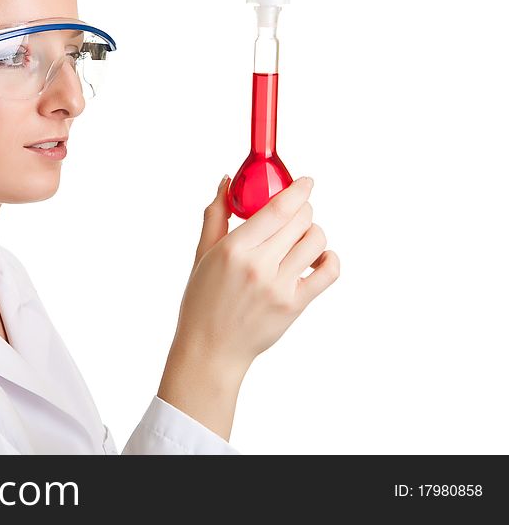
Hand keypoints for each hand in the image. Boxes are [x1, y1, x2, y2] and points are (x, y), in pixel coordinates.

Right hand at [157, 175, 340, 439]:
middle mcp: (259, 266)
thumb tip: (226, 182)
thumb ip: (216, 216)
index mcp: (233, 250)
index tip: (306, 182)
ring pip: (317, 240)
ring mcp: (280, 287)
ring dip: (313, 232)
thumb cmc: (203, 301)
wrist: (210, 349)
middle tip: (295, 213)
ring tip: (300, 239)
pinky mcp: (295, 305)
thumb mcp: (202, 255)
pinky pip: (329, 272)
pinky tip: (318, 258)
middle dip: (302, 209)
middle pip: (301, 220)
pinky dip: (329, 258)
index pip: (277, 209)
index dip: (298, 190)